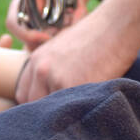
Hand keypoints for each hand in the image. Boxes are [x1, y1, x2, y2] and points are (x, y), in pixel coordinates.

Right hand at [5, 0, 97, 49]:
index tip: (46, 37)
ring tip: (78, 16)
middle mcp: (32, 11)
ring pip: (47, 43)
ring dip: (64, 37)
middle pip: (31, 39)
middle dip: (51, 38)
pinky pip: (62, 40)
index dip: (25, 34)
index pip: (14, 22)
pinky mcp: (60, 26)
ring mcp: (46, 20)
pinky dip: (73, 34)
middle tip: (70, 27)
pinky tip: (82, 14)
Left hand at [14, 5, 139, 103]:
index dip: (36, 103)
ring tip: (80, 108)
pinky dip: (81, 112)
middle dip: (48, 113)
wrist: (116, 24)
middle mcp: (41, 69)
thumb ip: (50, 68)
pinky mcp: (75, 86)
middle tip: (66, 111)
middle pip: (34, 105)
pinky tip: (91, 105)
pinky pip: (72, 111)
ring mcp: (57, 78)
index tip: (50, 106)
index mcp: (36, 60)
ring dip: (65, 115)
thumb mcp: (62, 47)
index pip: (23, 94)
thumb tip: (49, 93)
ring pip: (52, 112)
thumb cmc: (95, 36)